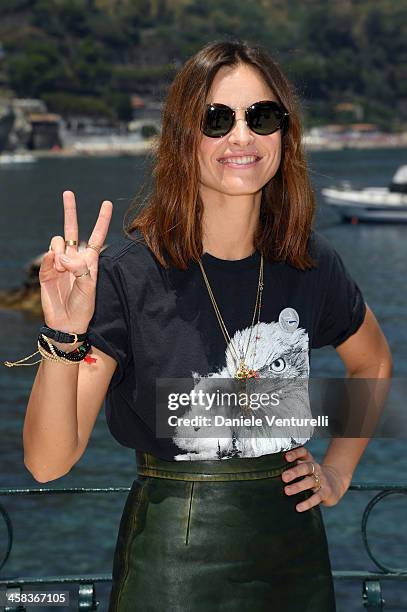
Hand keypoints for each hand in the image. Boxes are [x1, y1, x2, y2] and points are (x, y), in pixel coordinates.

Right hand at [39, 191, 112, 334]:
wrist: (67, 321)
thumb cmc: (84, 305)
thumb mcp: (90, 286)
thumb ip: (80, 267)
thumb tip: (61, 255)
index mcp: (90, 260)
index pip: (97, 236)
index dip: (102, 220)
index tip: (107, 203)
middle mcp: (74, 257)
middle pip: (72, 228)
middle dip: (70, 210)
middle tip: (68, 193)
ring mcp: (59, 261)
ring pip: (58, 240)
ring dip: (61, 251)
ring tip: (64, 269)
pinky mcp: (46, 268)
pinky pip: (48, 254)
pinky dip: (52, 260)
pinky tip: (55, 270)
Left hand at [281, 446, 351, 511]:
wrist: (334, 483)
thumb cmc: (312, 475)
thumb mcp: (305, 468)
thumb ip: (293, 467)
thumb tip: (273, 471)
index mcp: (309, 460)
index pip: (303, 452)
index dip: (295, 453)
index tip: (286, 457)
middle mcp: (315, 468)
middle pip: (306, 467)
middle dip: (294, 472)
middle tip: (284, 477)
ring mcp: (321, 480)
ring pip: (310, 482)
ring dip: (298, 486)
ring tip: (287, 491)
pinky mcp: (326, 492)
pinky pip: (317, 497)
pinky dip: (307, 502)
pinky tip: (299, 507)